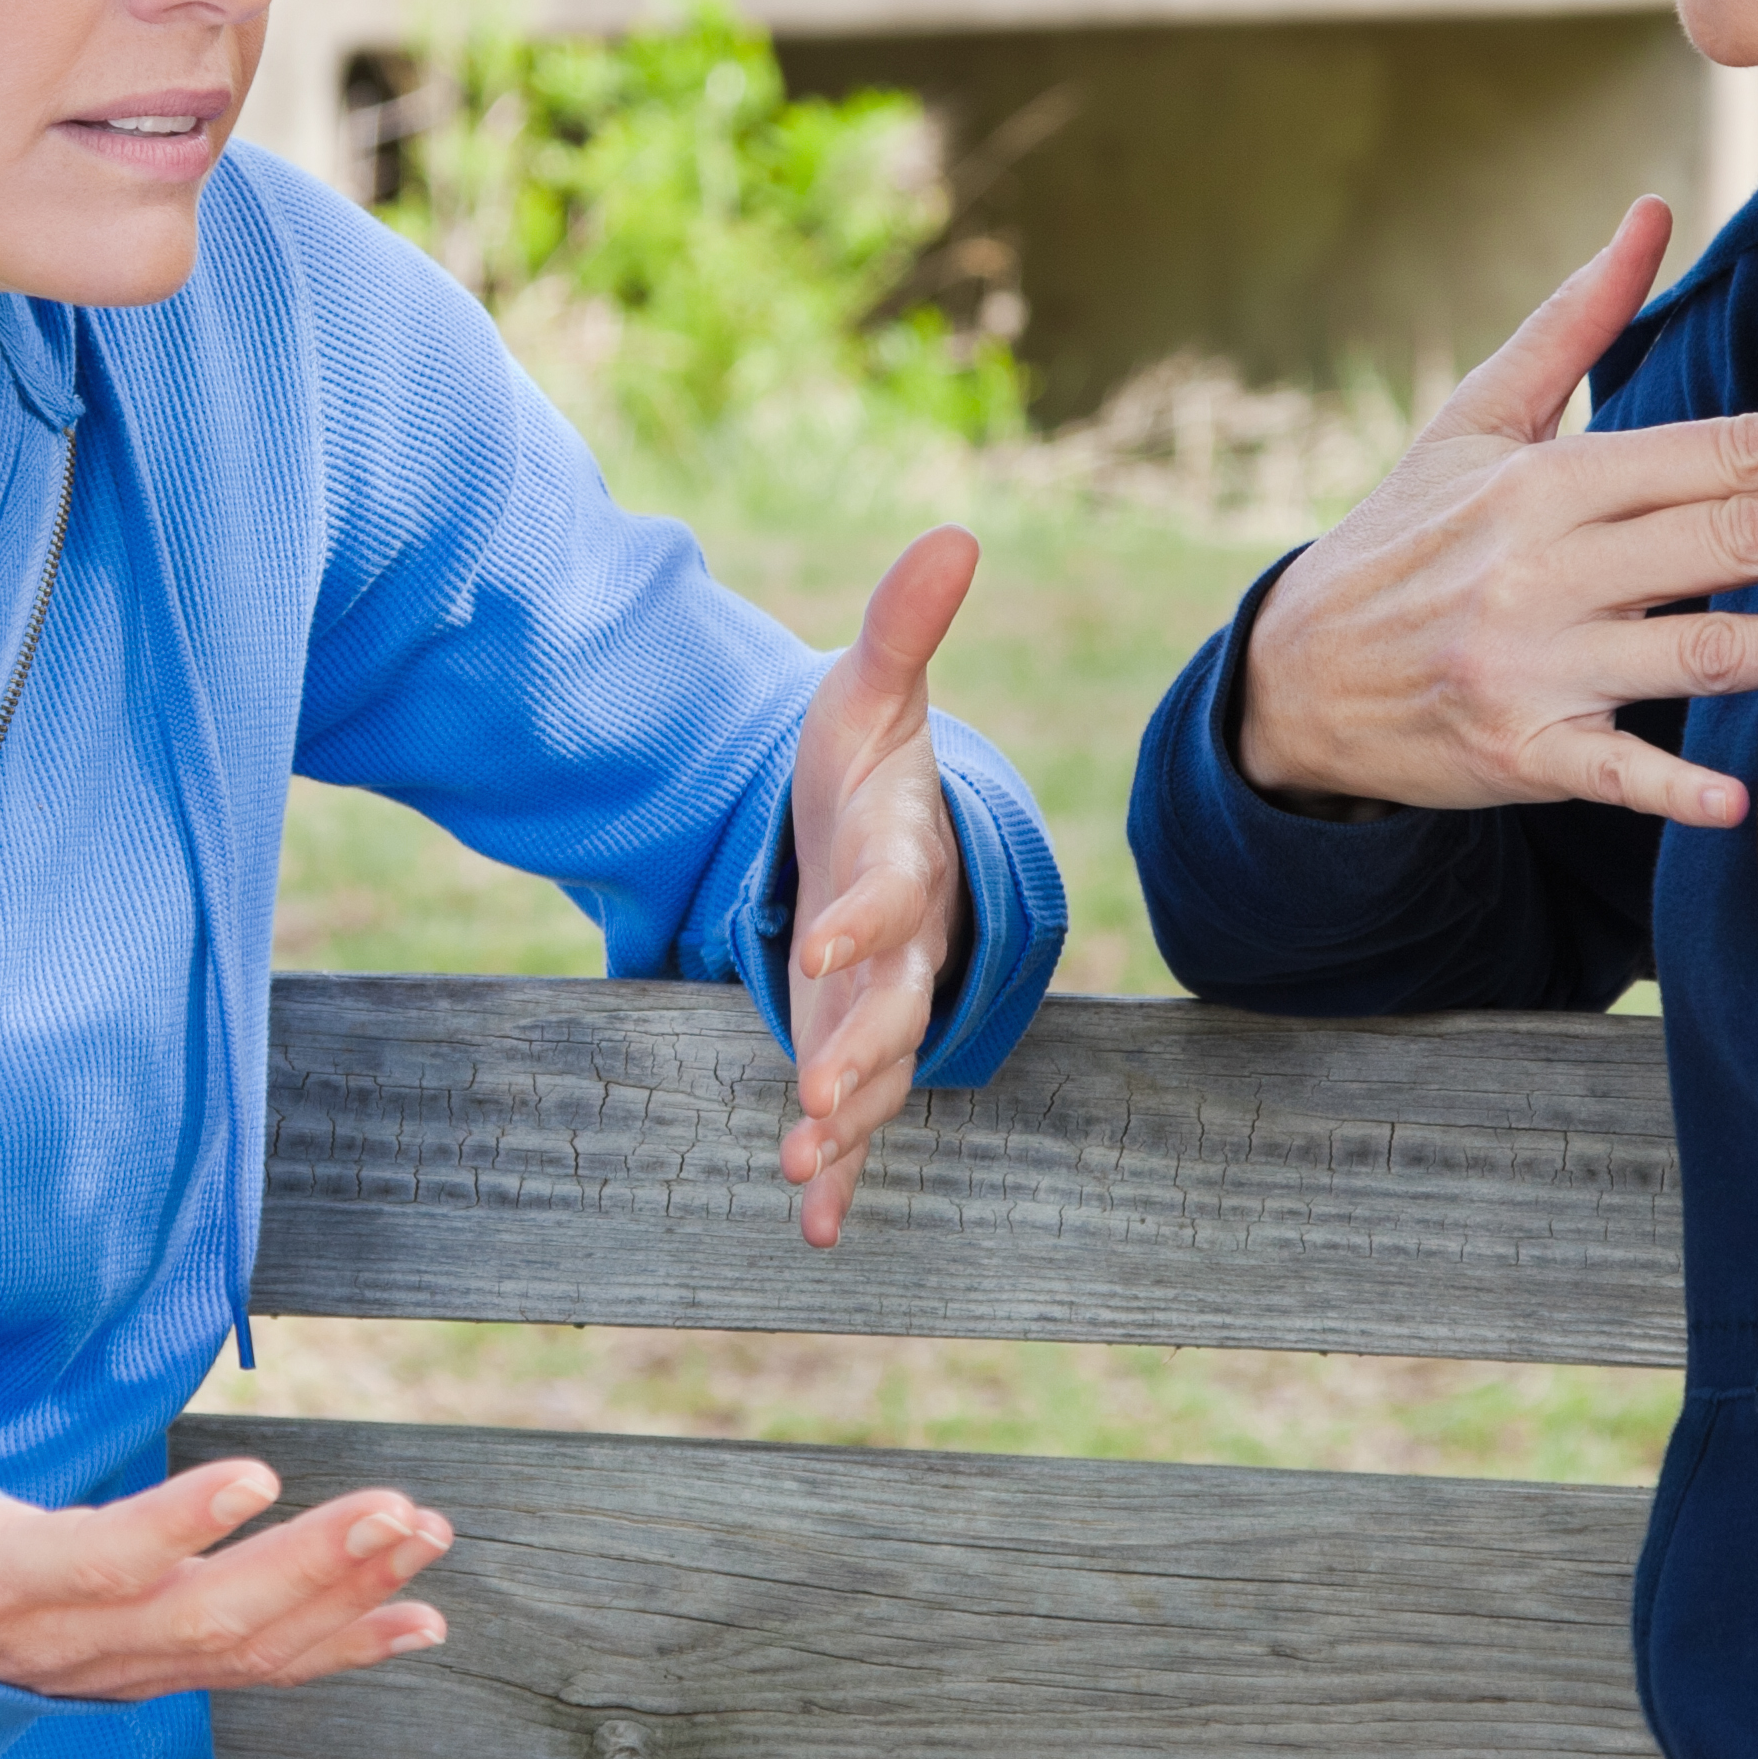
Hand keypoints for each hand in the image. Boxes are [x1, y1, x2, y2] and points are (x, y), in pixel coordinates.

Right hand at [0, 1336, 448, 1701]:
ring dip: (345, 1596)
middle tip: (403, 1508)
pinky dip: (340, 1648)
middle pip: (200, 1617)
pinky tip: (419, 1619)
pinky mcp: (147, 1672)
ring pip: (242, 1646)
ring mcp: (114, 1668)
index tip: (256, 1475)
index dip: (172, 1529)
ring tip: (429, 1536)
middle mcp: (64, 1643)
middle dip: (307, 1567)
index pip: (91, 1563)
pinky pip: (254, 1672)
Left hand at [779, 523, 981, 1250]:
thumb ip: (902, 627)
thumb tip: (956, 530)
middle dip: (860, 1051)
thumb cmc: (868, 767)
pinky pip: (854, 1123)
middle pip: (891, 1005)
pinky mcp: (853, 1047)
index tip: (826, 941)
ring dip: (846, 1124)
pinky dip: (838, 1176)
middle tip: (822, 1096)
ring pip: (878, 1074)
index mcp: (901, 860)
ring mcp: (882, 1008)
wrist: (887, 840)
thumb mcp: (869, 695)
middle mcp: (903, 948)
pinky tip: (815, 1228)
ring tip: (801, 1167)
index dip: (866, 915)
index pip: (892, 891)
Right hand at [1237, 197, 1757, 827]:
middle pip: (1734, 540)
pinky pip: (1614, 773)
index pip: (1721, 452)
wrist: (1295, 673)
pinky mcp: (1523, 753)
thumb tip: (1651, 212)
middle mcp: (1545, 568)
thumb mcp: (1475, 418)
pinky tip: (1743, 797)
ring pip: (1708, 653)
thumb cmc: (1406, 535)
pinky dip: (1674, 786)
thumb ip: (1574, 321)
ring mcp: (1535, 665)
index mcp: (1548, 481)